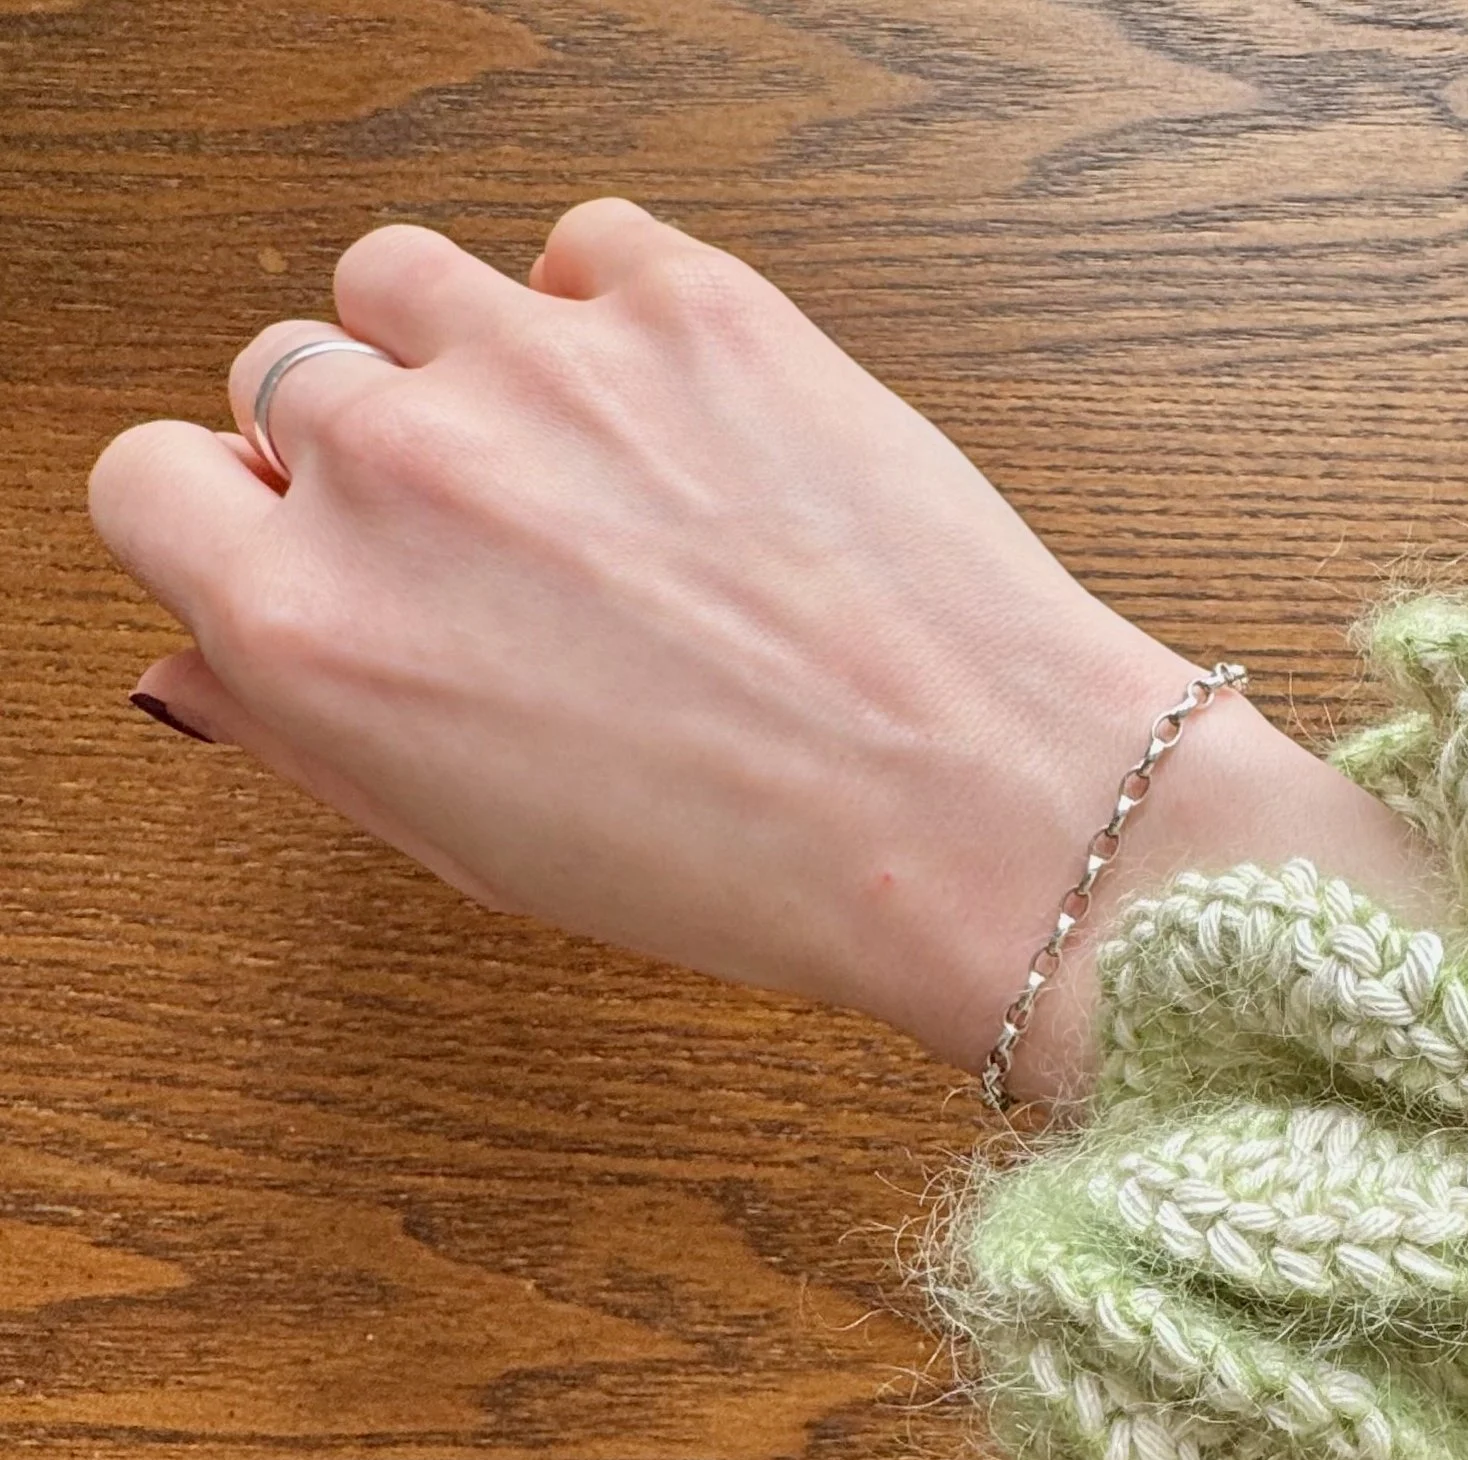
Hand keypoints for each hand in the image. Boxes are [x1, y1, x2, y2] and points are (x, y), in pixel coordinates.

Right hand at [84, 198, 1423, 1101]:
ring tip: (584, 466)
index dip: (229, 522)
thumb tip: (197, 660)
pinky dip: (610, 316)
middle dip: (364, 455)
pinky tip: (683, 420)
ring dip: (462, 357)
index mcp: (318, 628)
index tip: (303, 545)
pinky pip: (580, 249)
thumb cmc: (756, 865)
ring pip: (401, 279)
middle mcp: (403, 472)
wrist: (982, 809)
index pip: (148, 483)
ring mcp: (544, 364)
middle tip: (499, 548)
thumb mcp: (486, 852)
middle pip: (282, 380)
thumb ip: (313, 736)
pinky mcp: (691, 300)